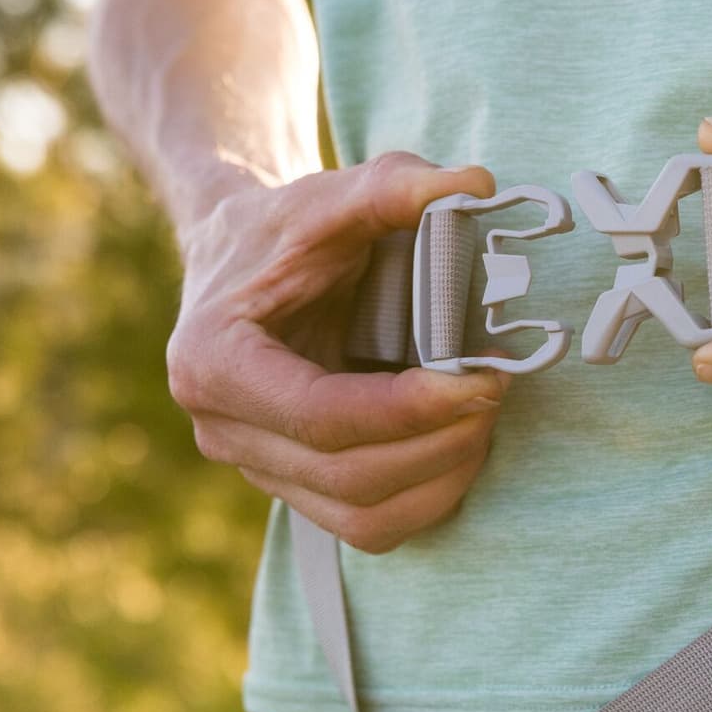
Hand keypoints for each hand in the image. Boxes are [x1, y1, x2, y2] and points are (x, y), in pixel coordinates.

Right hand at [168, 152, 505, 552]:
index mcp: (214, 360)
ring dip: (441, 476)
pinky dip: (428, 497)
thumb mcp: (332, 195)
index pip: (320, 414)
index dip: (408, 409)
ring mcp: (258, 468)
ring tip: (485, 418)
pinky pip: (369, 525)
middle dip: (438, 442)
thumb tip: (475, 186)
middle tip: (497, 390)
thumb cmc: (284, 231)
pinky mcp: (294, 487)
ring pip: (362, 516)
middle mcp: (223, 429)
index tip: (482, 380)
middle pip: (347, 474)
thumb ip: (395, 185)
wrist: (240, 262)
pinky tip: (461, 447)